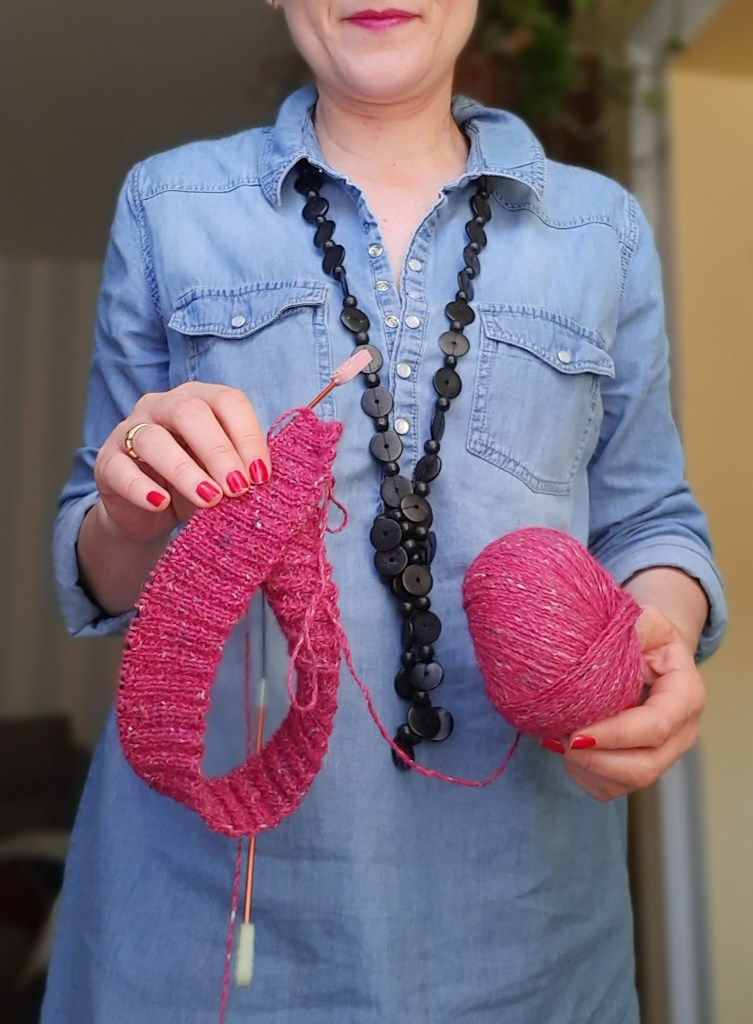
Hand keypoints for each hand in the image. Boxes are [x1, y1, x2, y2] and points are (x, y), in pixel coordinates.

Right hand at [93, 382, 270, 543]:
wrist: (148, 513)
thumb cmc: (195, 484)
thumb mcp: (222, 474)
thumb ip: (240, 471)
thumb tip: (261, 483)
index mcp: (199, 399)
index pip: (227, 401)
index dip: (248, 436)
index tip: (260, 476)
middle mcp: (162, 406)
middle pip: (189, 411)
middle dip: (218, 451)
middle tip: (237, 488)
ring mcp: (130, 430)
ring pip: (153, 440)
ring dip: (185, 471)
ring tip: (209, 499)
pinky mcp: (107, 462)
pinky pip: (121, 470)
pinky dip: (142, 489)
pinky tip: (161, 504)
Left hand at [540, 604, 705, 800]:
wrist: (649, 651)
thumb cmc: (644, 634)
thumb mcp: (643, 619)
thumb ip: (632, 626)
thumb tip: (610, 636)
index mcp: (685, 694)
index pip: (655, 727)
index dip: (615, 734)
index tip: (575, 731)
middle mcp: (681, 732)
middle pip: (644, 766)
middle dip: (595, 759)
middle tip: (557, 738)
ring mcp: (663, 754)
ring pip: (625, 783)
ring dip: (586, 768)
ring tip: (556, 740)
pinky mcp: (640, 767)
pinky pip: (610, 788)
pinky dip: (583, 775)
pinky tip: (564, 749)